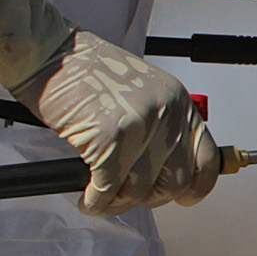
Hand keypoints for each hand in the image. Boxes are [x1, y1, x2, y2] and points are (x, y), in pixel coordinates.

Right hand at [0, 0, 219, 213]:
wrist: (50, 53)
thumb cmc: (86, 75)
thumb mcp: (141, 95)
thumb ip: (159, 128)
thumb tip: (160, 175)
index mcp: (179, 103)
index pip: (207, 159)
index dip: (195, 187)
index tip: (182, 198)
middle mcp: (168, 113)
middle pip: (174, 182)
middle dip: (149, 197)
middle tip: (124, 195)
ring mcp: (141, 126)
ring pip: (140, 190)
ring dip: (118, 201)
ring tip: (100, 195)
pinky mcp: (109, 139)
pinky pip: (108, 189)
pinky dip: (96, 202)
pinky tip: (86, 199)